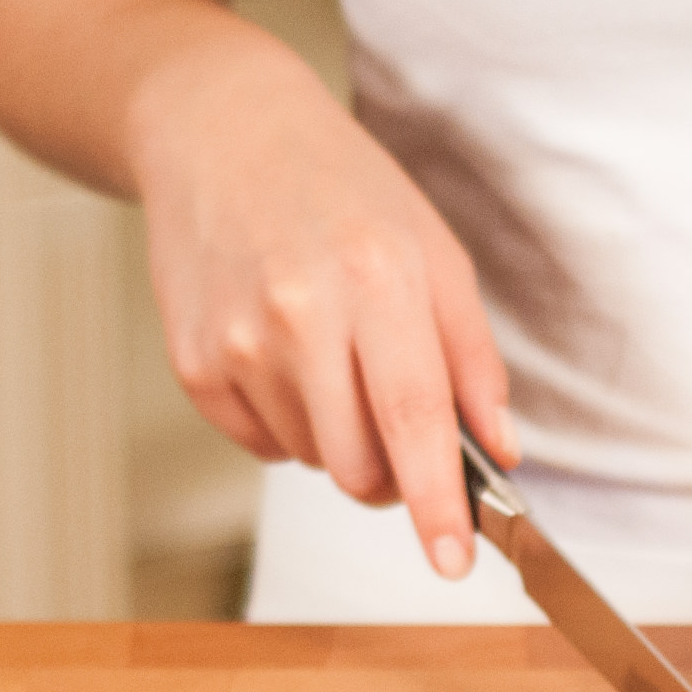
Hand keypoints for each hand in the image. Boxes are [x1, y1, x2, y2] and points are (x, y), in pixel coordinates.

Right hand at [132, 46, 514, 578]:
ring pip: (313, 461)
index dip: (435, 502)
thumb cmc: (342, 191)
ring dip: (339, 436)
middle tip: (398, 421)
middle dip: (393, 472)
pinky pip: (262, 444)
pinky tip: (285, 353)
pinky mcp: (192, 362)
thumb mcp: (436, 254)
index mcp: (376, 279)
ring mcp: (236, 340)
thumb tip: (500, 450)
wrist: (219, 131)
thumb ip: (473, 361)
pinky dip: (288, 421)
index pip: (414, 420)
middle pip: (359, 465)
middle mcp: (299, 312)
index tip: (453, 560)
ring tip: (332, 352)